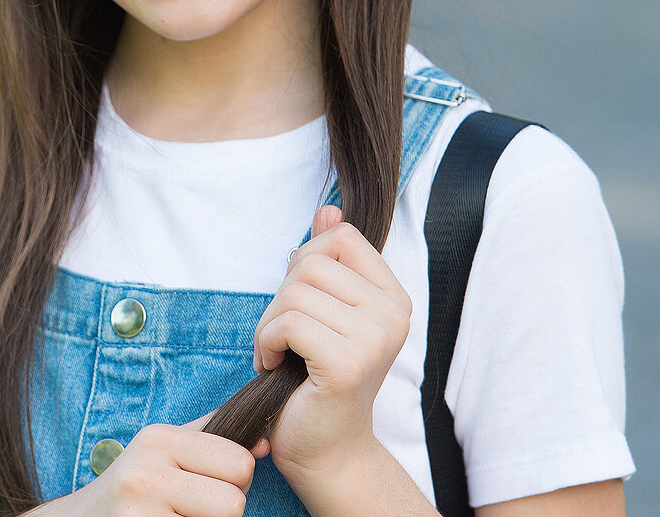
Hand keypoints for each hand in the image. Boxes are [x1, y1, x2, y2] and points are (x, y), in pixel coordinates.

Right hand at [33, 414, 255, 516]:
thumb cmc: (136, 483)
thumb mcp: (165, 448)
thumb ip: (214, 437)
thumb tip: (266, 443)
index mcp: (159, 439)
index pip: (240, 464)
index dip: (237, 480)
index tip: (212, 484)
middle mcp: (146, 473)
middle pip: (233, 504)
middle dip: (223, 510)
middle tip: (196, 508)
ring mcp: (140, 513)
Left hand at [250, 205, 411, 494]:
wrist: (325, 449)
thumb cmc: (316, 379)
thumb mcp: (322, 310)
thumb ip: (327, 261)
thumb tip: (327, 209)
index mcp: (393, 296)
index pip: (340, 237)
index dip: (304, 264)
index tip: (301, 306)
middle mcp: (394, 314)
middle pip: (311, 261)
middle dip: (280, 298)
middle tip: (282, 338)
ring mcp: (376, 339)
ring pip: (293, 292)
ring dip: (267, 325)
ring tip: (277, 355)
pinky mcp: (348, 363)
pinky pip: (286, 323)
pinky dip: (265, 344)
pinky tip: (274, 367)